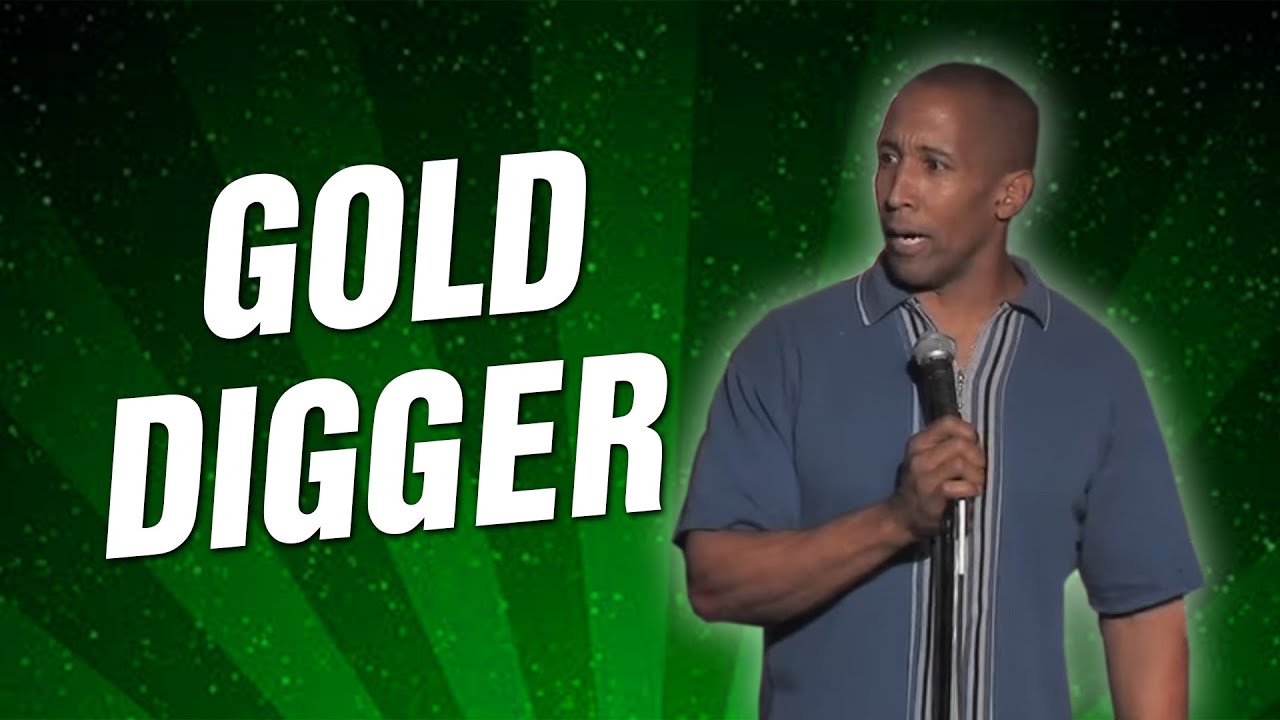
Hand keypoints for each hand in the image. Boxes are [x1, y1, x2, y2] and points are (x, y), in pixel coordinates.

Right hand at [887, 416, 985, 540]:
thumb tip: (976, 441)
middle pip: (961, 444)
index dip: (969, 432)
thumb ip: (945, 445)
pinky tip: (971, 493)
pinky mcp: (933, 495)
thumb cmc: (921, 485)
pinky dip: (972, 488)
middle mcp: (919, 455)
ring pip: (962, 463)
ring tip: (976, 483)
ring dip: (977, 475)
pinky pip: (961, 485)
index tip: (973, 446)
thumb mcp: (926, 458)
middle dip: (978, 457)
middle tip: (978, 470)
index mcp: (919, 442)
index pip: (949, 422)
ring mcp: (924, 475)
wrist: (902, 515)